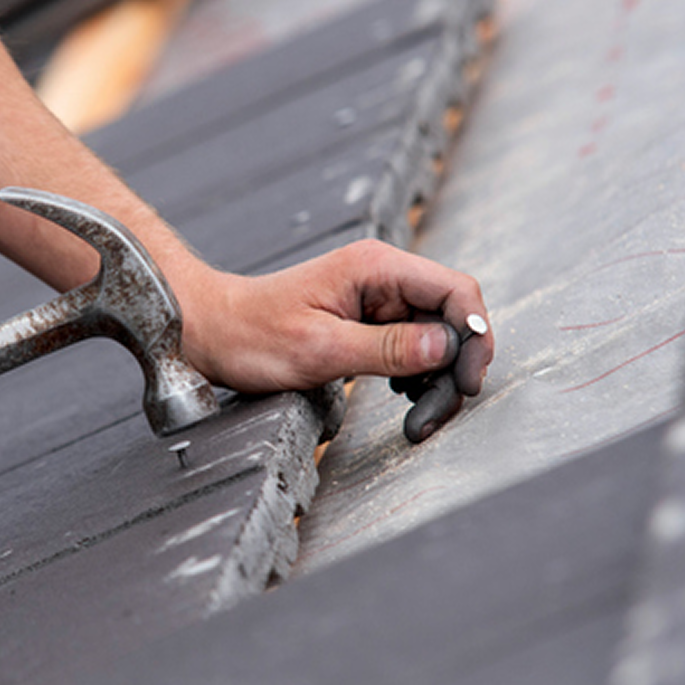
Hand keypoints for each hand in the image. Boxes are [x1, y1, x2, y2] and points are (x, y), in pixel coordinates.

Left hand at [177, 240, 493, 395]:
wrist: (210, 332)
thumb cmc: (251, 335)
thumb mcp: (320, 349)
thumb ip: (387, 348)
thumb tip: (448, 347)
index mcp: (375, 267)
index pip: (455, 291)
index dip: (474, 336)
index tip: (467, 383)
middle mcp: (382, 277)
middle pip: (451, 316)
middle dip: (455, 367)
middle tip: (434, 414)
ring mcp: (377, 299)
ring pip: (437, 336)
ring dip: (438, 378)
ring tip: (417, 416)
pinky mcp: (368, 321)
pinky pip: (414, 346)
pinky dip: (418, 375)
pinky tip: (403, 397)